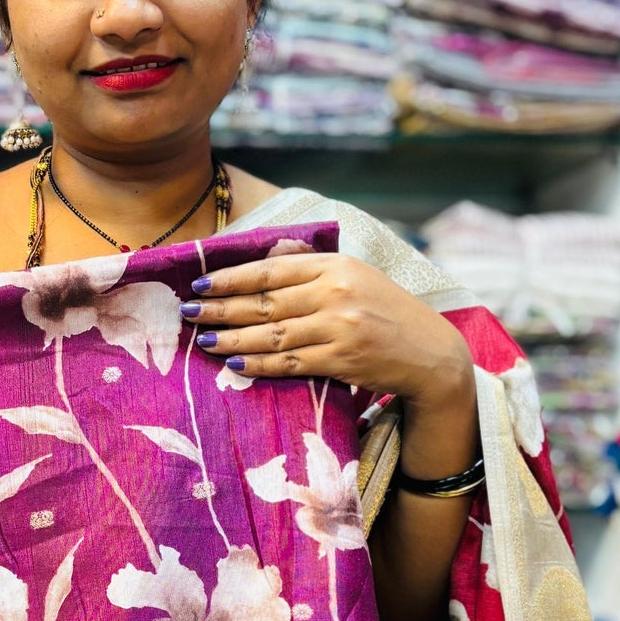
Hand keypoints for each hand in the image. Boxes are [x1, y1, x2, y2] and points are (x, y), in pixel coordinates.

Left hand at [182, 252, 471, 410]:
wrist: (431, 353)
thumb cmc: (385, 312)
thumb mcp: (354, 276)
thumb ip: (310, 267)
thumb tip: (266, 256)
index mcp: (336, 266)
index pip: (271, 270)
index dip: (231, 278)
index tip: (200, 283)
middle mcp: (336, 294)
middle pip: (264, 302)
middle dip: (221, 308)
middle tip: (187, 312)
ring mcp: (339, 328)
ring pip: (271, 334)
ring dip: (231, 339)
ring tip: (201, 341)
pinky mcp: (342, 360)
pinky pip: (289, 363)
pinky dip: (259, 364)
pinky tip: (234, 364)